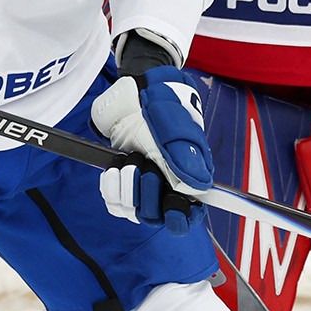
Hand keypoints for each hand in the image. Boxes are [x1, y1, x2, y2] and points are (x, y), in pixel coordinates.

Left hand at [91, 68, 213, 233]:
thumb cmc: (162, 107)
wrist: (132, 93)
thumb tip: (199, 189)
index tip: (170, 204)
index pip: (188, 215)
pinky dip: (111, 187)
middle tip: (145, 165)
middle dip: (147, 192)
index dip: (179, 217)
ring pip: (132, 210)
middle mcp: (166, 186)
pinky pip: (113, 202)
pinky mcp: (122, 182)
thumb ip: (187, 158)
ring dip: (127, 185)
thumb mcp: (176, 129)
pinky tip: (114, 168)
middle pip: (156, 216)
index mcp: (189, 178)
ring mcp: (143, 185)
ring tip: (129, 159)